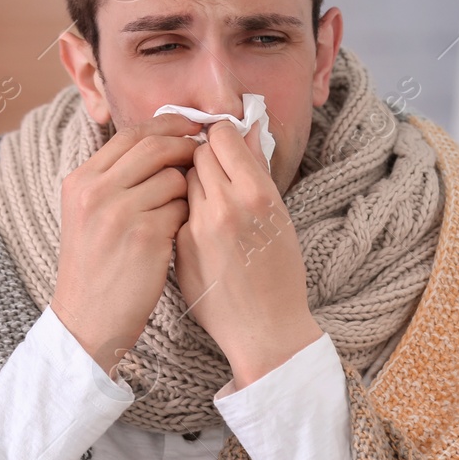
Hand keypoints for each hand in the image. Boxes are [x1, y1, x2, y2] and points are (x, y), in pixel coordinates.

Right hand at [50, 112, 202, 378]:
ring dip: (188, 190)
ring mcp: (119, 213)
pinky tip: (182, 234)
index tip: (190, 126)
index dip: (166, 125)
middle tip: (204, 155)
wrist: (89, 318)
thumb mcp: (87, 214)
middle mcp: (96, 191)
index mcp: (81, 180)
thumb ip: (113, 179)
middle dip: (186, 147)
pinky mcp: (145, 236)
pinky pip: (183, 209)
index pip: (130, 134)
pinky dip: (189, 217)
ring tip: (183, 209)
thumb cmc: (97, 266)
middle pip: (154, 147)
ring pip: (173, 178)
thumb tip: (159, 141)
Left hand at [175, 119, 323, 389]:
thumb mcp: (280, 216)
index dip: (221, 136)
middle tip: (216, 170)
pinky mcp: (179, 248)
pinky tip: (200, 229)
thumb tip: (248, 131)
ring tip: (211, 201)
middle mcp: (225, 207)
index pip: (222, 138)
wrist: (265, 328)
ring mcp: (198, 228)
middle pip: (197, 155)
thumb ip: (259, 172)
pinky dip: (185, 212)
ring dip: (192, 182)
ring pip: (183, 181)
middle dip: (203, 156)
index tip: (224, 142)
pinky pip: (177, 211)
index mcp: (257, 194)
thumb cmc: (281, 272)